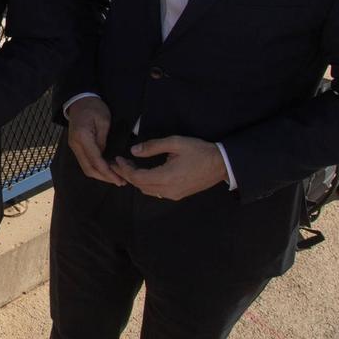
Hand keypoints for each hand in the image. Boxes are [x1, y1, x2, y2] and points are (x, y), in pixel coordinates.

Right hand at [65, 96, 123, 186]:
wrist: (79, 100)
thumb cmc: (94, 107)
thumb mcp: (104, 120)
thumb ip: (104, 140)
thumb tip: (106, 156)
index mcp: (82, 137)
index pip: (95, 160)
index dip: (107, 172)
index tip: (119, 179)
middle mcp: (75, 145)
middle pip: (89, 168)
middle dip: (104, 177)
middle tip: (120, 182)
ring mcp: (74, 147)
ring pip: (86, 168)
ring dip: (100, 175)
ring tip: (116, 178)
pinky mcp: (76, 147)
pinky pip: (86, 162)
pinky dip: (96, 169)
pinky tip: (107, 170)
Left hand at [112, 135, 227, 200]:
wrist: (221, 164)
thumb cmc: (199, 151)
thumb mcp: (175, 143)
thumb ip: (153, 146)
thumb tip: (134, 151)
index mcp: (166, 177)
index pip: (137, 176)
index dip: (125, 168)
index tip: (117, 159)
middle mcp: (168, 190)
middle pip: (140, 185)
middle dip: (127, 174)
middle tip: (119, 163)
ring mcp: (173, 195)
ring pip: (147, 190)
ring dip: (136, 180)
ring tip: (129, 167)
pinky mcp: (178, 195)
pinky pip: (156, 192)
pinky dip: (146, 184)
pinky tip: (144, 173)